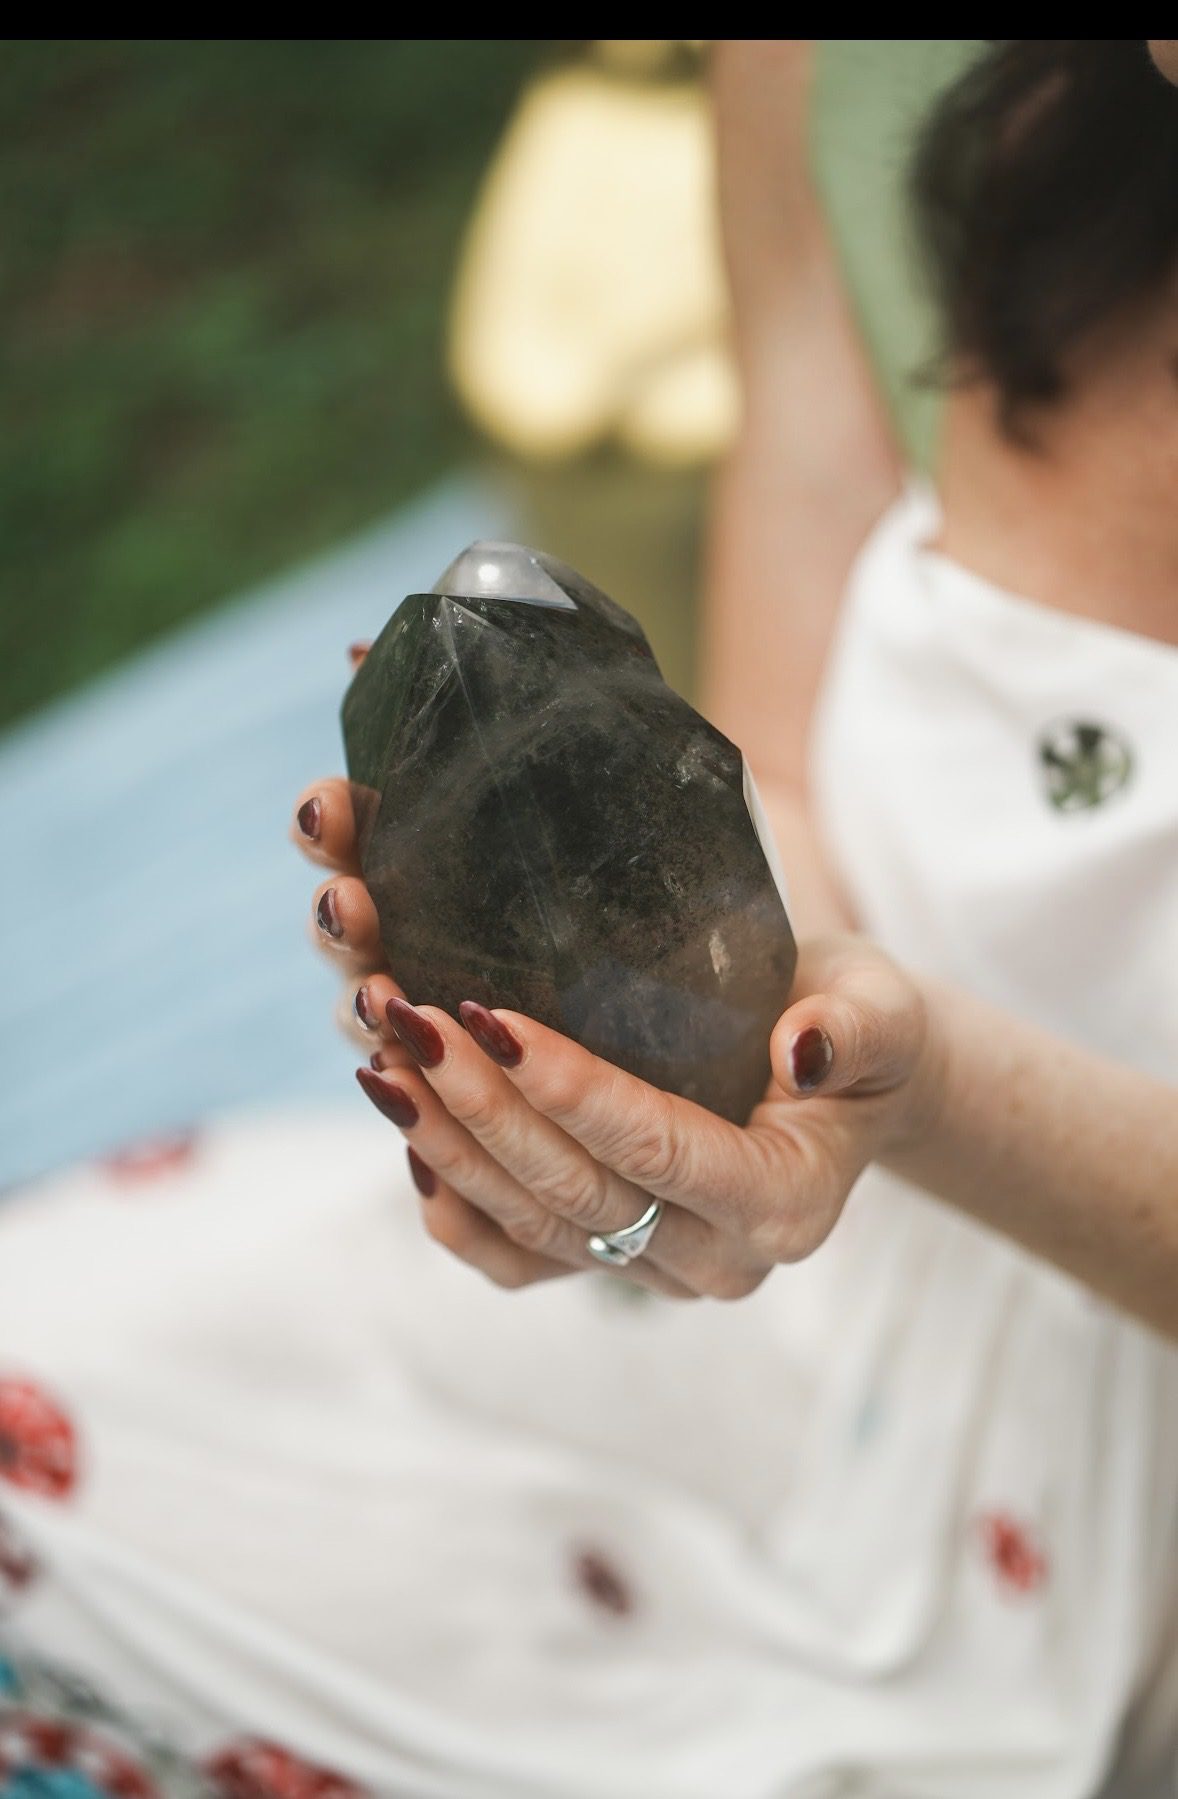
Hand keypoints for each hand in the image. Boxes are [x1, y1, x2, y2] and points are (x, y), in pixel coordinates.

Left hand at [289, 650, 935, 1298]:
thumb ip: (856, 1028)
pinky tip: (407, 1128)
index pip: (661, 1151)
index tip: (492, 1017)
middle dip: (482, 1108)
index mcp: (783, 1203)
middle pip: (576, 1194)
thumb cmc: (857, 1026)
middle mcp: (714, 1260)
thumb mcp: (882, 1008)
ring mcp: (654, 1273)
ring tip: (382, 1058)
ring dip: (446, 1144)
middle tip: (408, 1020)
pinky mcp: (607, 1263)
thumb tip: (802, 1048)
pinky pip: (514, 1258)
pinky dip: (452, 1205)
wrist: (836, 1073)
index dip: (574, 1091)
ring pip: (529, 1227)